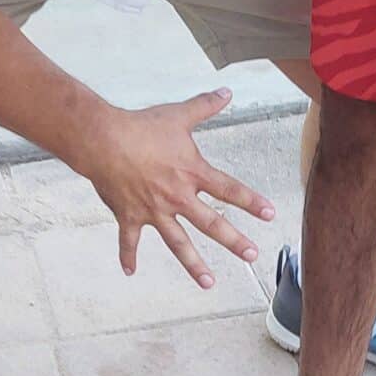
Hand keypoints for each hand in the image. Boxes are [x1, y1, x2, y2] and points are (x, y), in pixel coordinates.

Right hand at [90, 88, 274, 288]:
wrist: (105, 141)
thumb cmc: (142, 127)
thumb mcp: (178, 115)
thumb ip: (205, 105)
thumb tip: (227, 92)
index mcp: (192, 173)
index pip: (229, 190)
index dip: (251, 202)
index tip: (270, 214)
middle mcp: (178, 197)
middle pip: (212, 224)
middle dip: (234, 242)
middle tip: (252, 256)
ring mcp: (154, 211)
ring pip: (178, 243)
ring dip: (194, 265)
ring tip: (209, 283)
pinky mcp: (130, 217)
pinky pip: (129, 241)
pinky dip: (128, 256)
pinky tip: (130, 272)